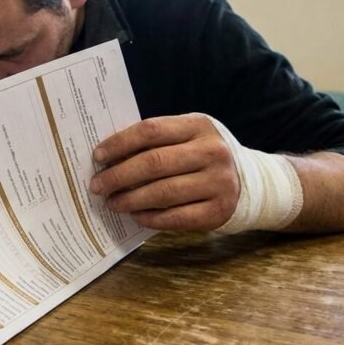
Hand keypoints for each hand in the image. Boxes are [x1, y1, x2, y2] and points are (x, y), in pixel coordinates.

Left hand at [89, 114, 239, 230]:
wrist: (245, 180)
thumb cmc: (200, 155)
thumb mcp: (186, 136)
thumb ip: (155, 141)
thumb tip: (109, 157)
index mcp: (199, 125)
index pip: (151, 130)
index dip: (120, 143)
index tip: (98, 157)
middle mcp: (212, 151)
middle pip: (155, 162)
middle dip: (119, 175)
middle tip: (98, 185)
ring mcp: (219, 182)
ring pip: (164, 192)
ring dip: (131, 199)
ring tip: (112, 202)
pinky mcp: (219, 210)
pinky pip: (177, 217)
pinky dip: (151, 218)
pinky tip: (136, 216)